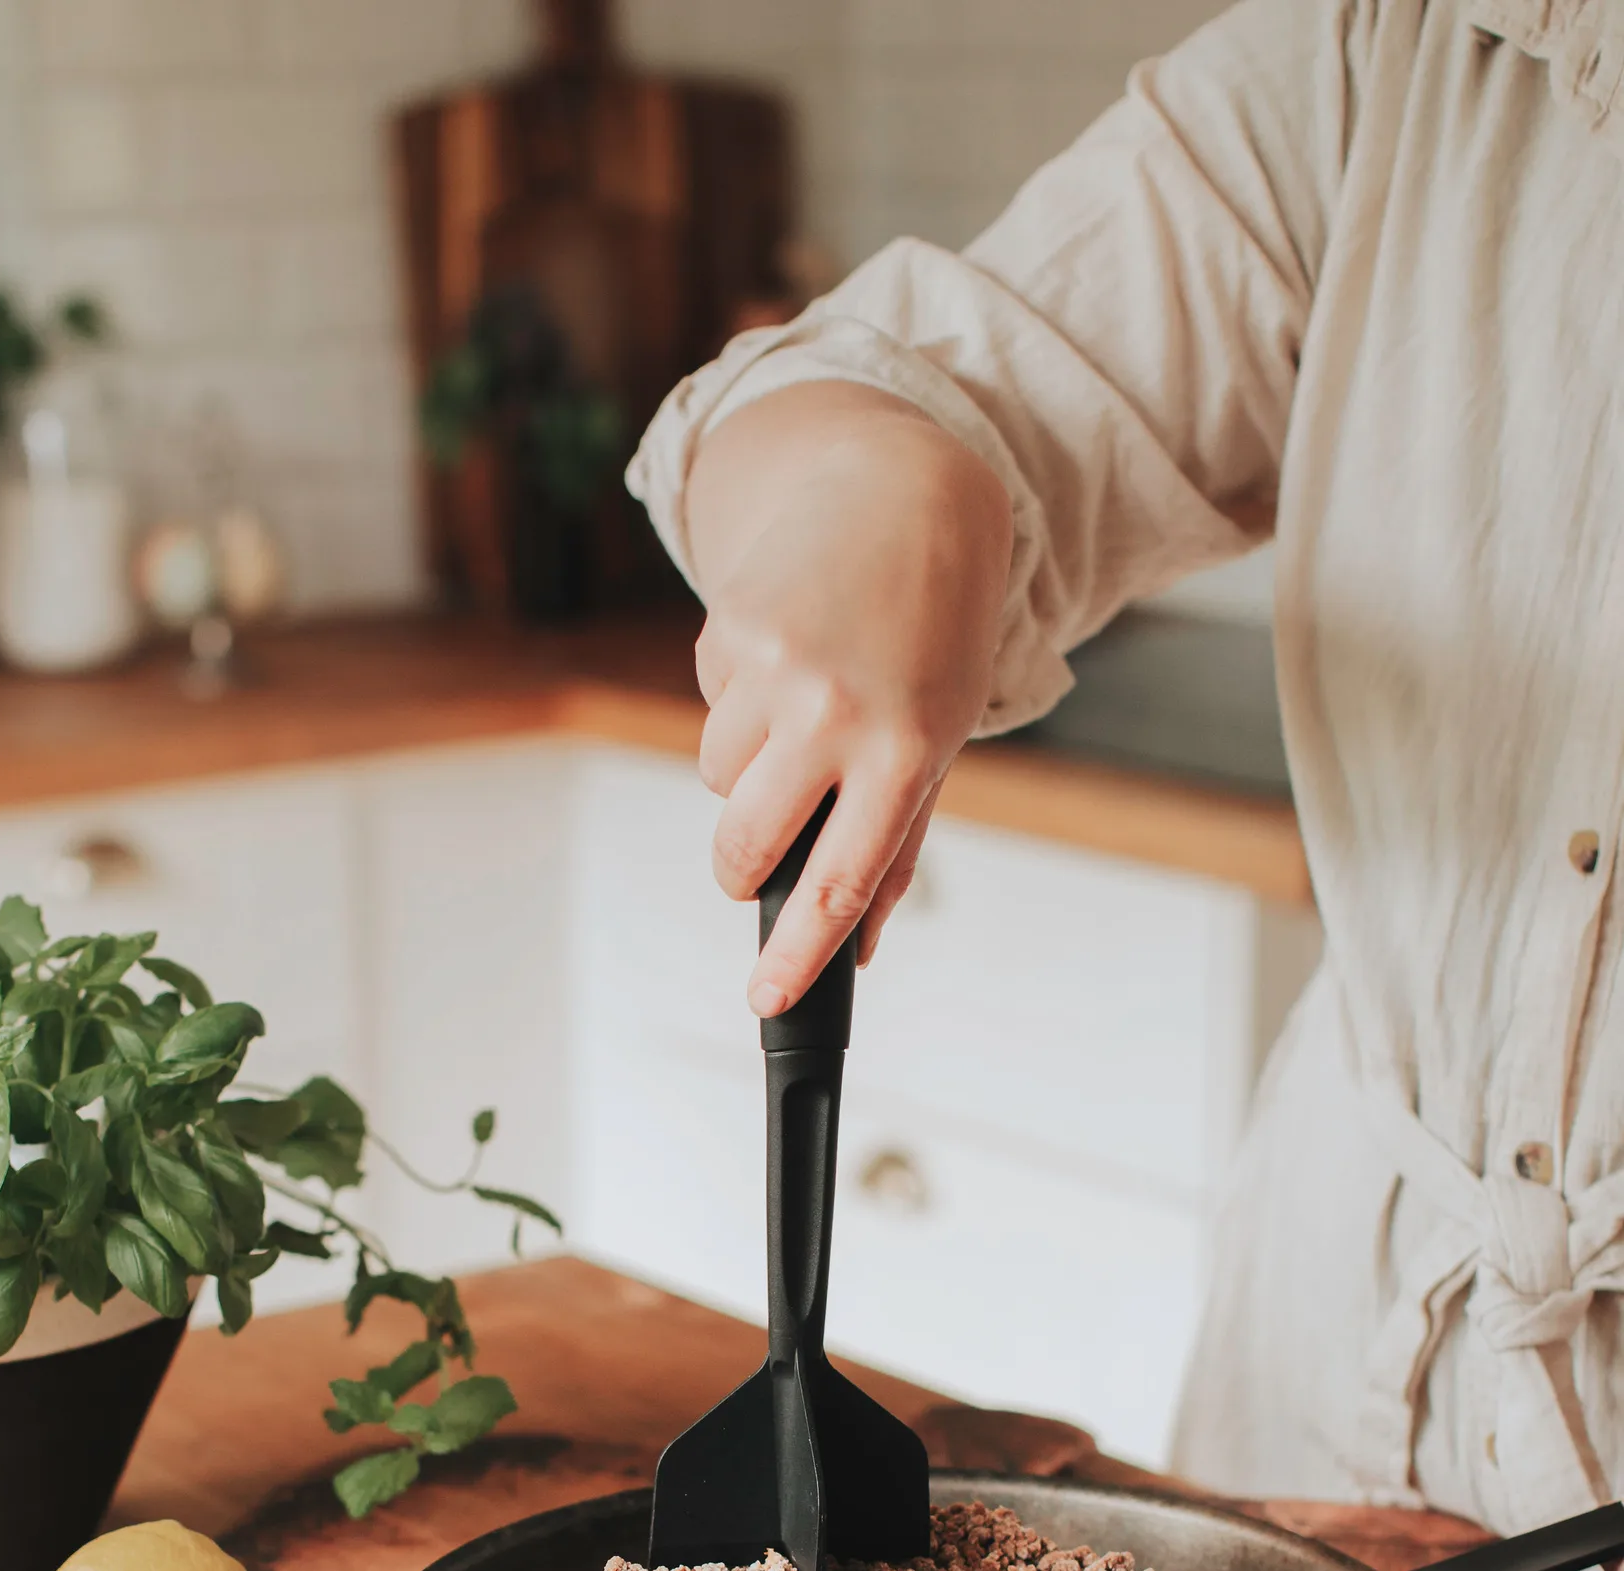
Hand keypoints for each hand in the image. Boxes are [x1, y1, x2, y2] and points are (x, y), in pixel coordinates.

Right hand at [684, 381, 1012, 1013]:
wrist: (904, 493)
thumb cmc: (933, 631)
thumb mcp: (938, 736)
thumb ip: (897, 844)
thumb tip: (863, 947)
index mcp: (902, 752)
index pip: (839, 882)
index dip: (796, 955)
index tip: (767, 1001)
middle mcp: (836, 714)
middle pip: (748, 845)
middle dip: (743, 869)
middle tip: (759, 859)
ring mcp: (774, 671)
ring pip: (719, 780)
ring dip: (745, 770)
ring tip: (799, 710)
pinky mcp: (728, 631)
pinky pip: (710, 710)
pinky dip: (737, 703)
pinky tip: (784, 657)